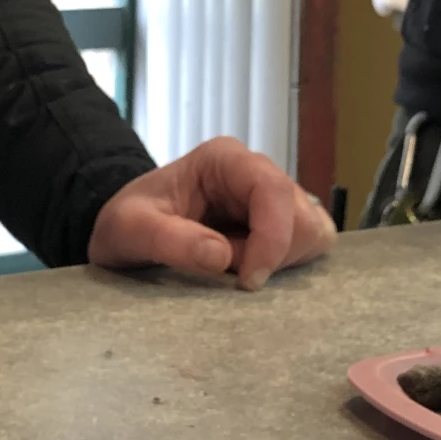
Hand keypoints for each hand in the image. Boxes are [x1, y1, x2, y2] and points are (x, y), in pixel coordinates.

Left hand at [89, 137, 335, 291]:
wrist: (129, 229)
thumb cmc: (127, 222)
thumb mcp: (129, 229)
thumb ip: (168, 240)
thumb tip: (221, 256)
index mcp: (224, 159)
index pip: (271, 189)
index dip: (272, 237)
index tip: (247, 280)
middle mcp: (256, 172)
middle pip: (300, 213)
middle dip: (274, 254)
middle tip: (230, 274)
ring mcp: (273, 199)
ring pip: (313, 231)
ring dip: (283, 261)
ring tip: (237, 269)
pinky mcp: (281, 225)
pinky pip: (310, 244)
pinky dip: (290, 265)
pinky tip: (253, 270)